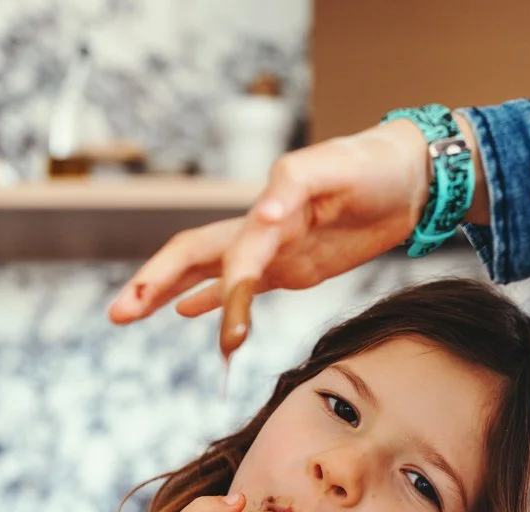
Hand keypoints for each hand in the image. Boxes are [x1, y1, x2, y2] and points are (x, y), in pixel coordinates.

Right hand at [108, 115, 486, 351]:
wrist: (410, 175)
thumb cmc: (372, 165)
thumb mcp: (336, 166)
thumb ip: (296, 185)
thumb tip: (264, 214)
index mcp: (267, 208)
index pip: (227, 250)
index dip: (221, 287)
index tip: (226, 327)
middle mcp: (261, 229)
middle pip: (194, 256)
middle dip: (155, 284)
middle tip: (119, 314)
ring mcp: (275, 248)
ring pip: (210, 272)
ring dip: (171, 292)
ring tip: (130, 313)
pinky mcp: (295, 264)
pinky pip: (243, 284)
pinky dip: (214, 297)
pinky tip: (188, 311)